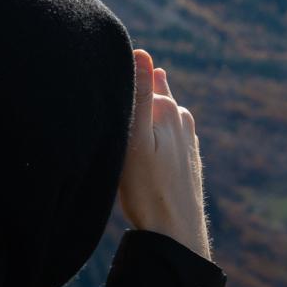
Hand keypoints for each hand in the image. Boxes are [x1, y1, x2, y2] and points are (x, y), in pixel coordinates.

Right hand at [117, 49, 209, 259]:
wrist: (175, 233)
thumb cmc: (147, 190)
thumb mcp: (134, 141)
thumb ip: (139, 95)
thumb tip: (142, 52)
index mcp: (169, 109)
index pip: (140, 77)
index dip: (118, 78)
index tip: (98, 77)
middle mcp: (182, 118)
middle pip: (150, 95)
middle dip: (133, 93)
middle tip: (107, 95)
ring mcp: (188, 138)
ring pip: (158, 114)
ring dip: (143, 112)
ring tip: (124, 114)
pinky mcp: (187, 156)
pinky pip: (164, 134)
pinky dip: (152, 131)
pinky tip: (144, 138)